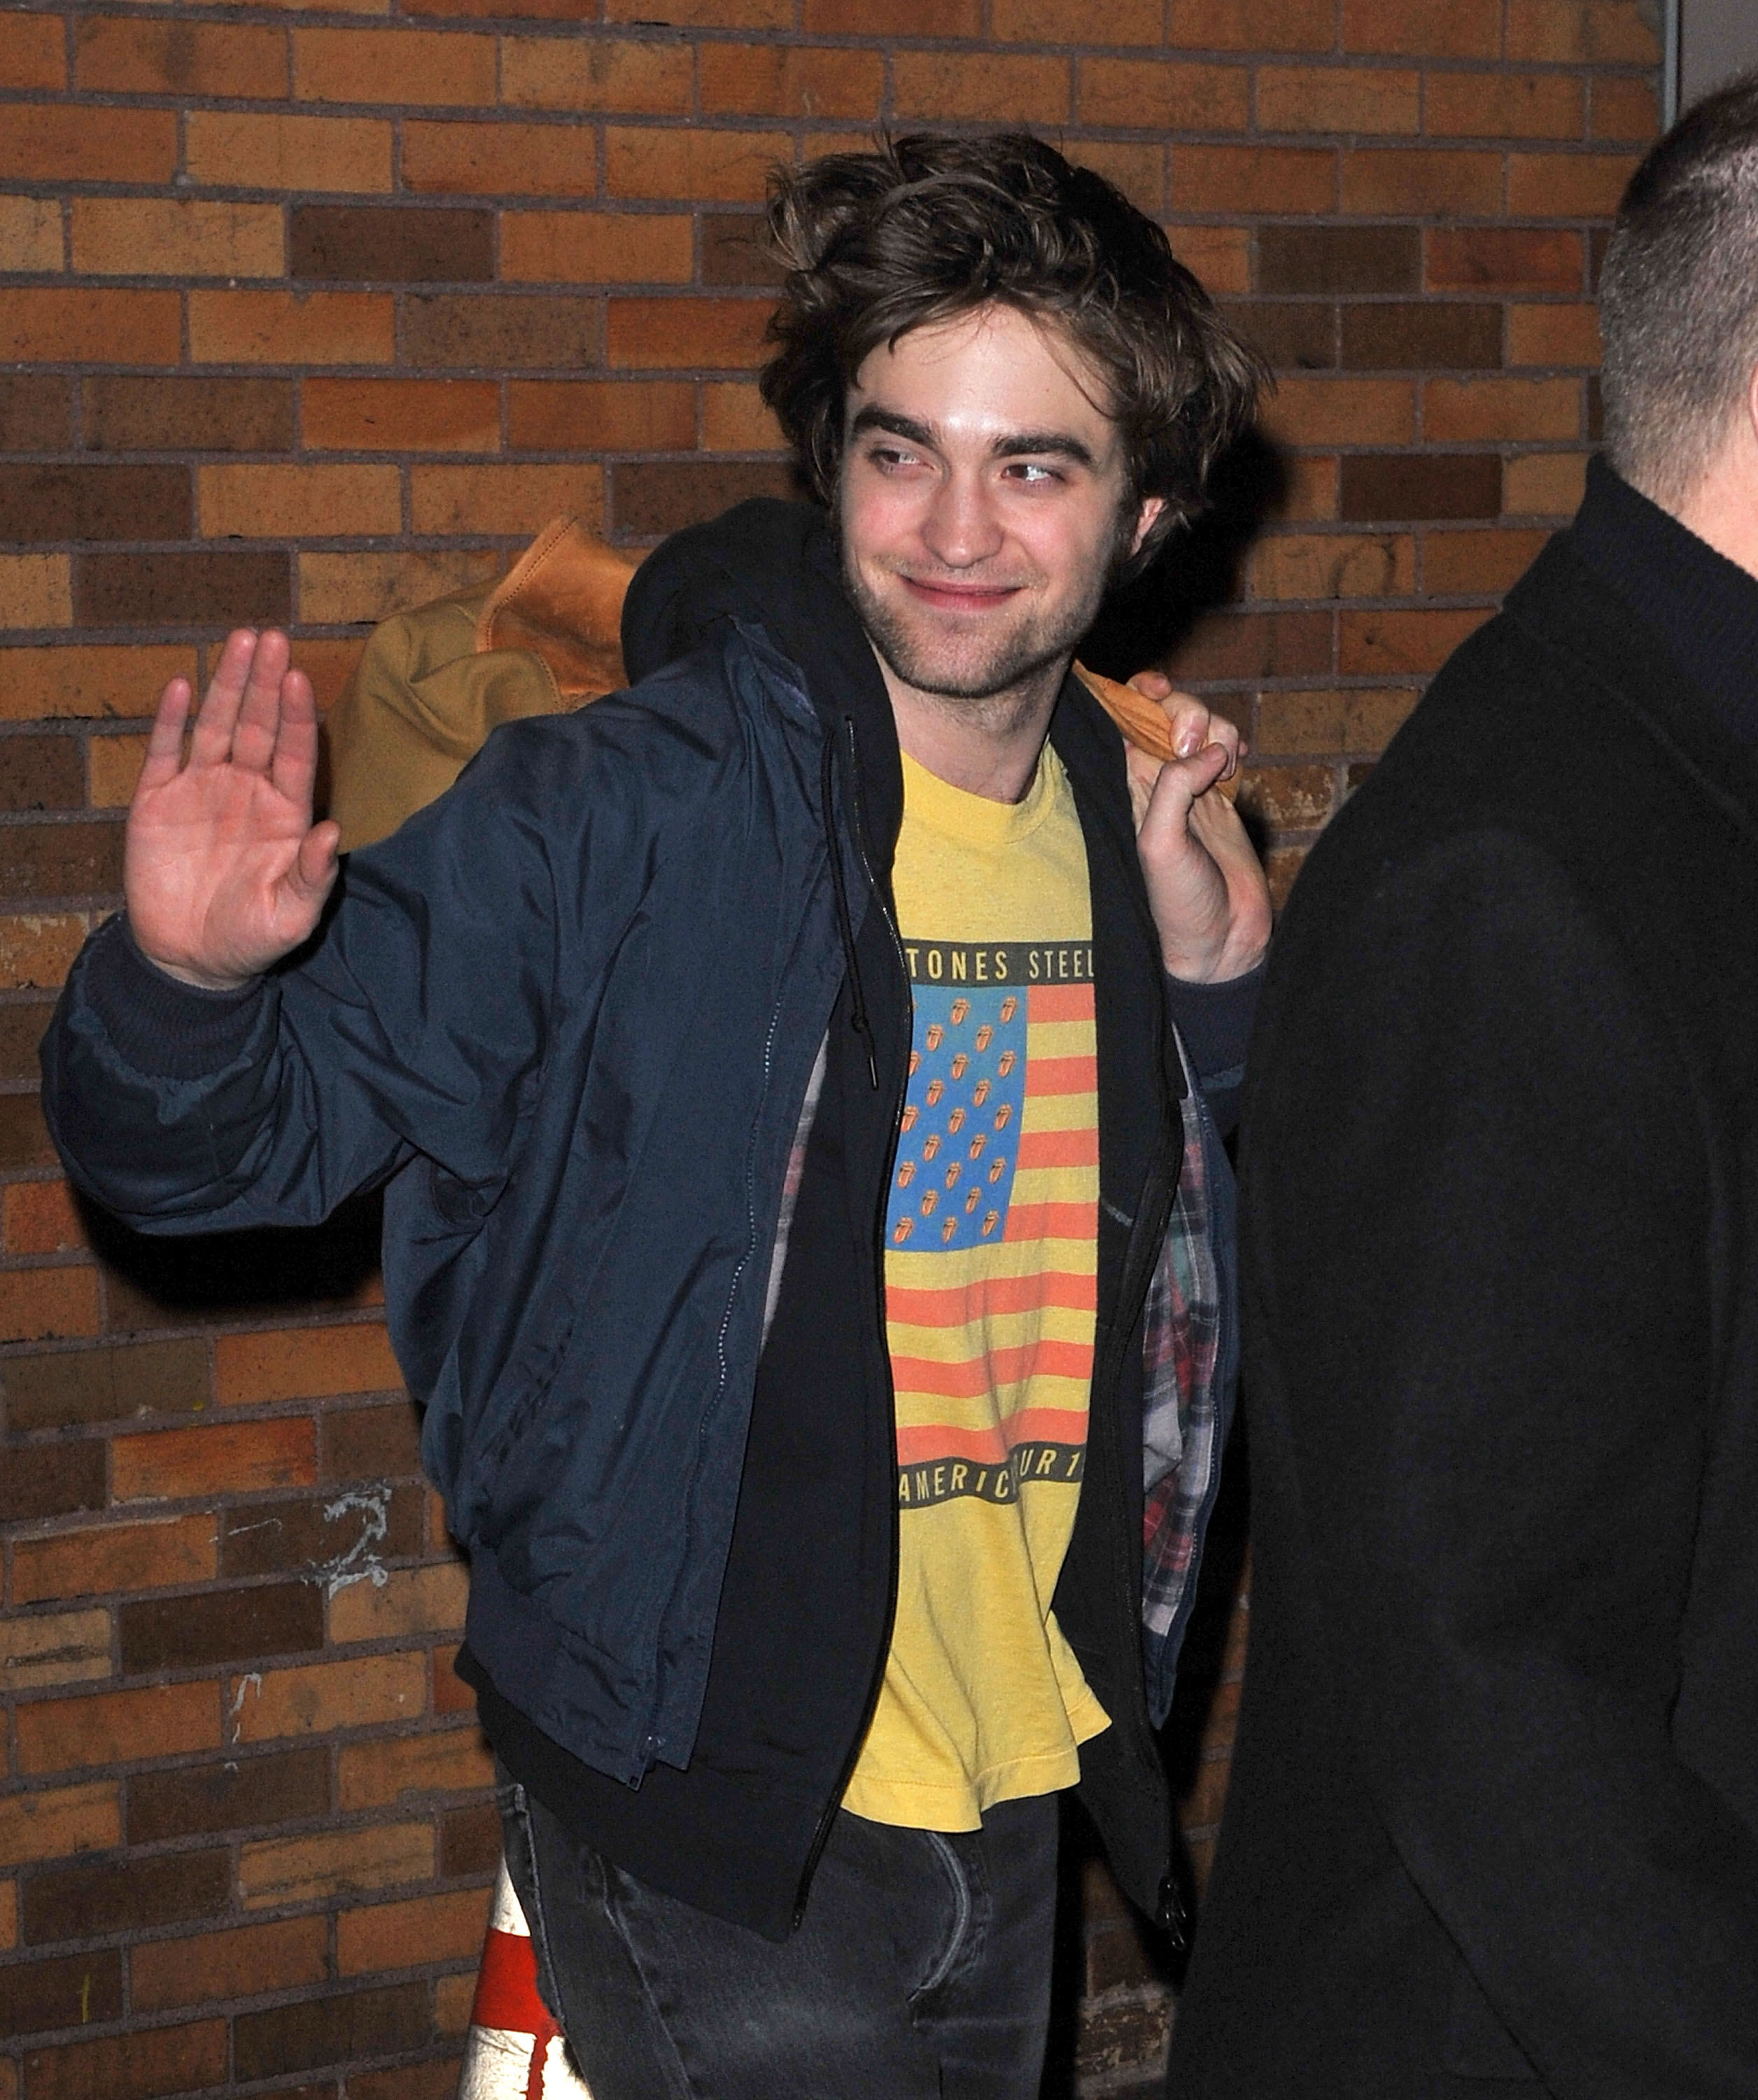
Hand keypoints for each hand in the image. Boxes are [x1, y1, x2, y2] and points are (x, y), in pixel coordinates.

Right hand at [125, 629, 340, 990]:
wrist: (191, 959)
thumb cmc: (251, 938)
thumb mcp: (290, 917)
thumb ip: (313, 876)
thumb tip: (332, 832)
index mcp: (285, 813)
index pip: (295, 753)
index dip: (298, 716)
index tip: (300, 678)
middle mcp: (247, 791)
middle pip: (259, 726)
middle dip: (266, 682)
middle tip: (272, 637)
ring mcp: (201, 790)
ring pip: (217, 726)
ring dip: (228, 685)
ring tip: (240, 640)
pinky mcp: (157, 800)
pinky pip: (165, 752)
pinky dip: (170, 720)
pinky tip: (180, 685)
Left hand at [1124, 671, 1270, 983]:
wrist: (1221, 937)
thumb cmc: (1179, 898)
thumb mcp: (1161, 842)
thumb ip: (1175, 789)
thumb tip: (1207, 749)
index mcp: (1132, 784)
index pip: (1124, 720)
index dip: (1139, 694)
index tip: (1160, 693)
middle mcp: (1158, 779)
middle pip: (1168, 713)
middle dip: (1187, 712)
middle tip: (1196, 745)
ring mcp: (1192, 786)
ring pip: (1202, 726)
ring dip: (1218, 727)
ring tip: (1227, 761)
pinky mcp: (1223, 797)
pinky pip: (1227, 749)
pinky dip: (1235, 743)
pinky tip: (1239, 762)